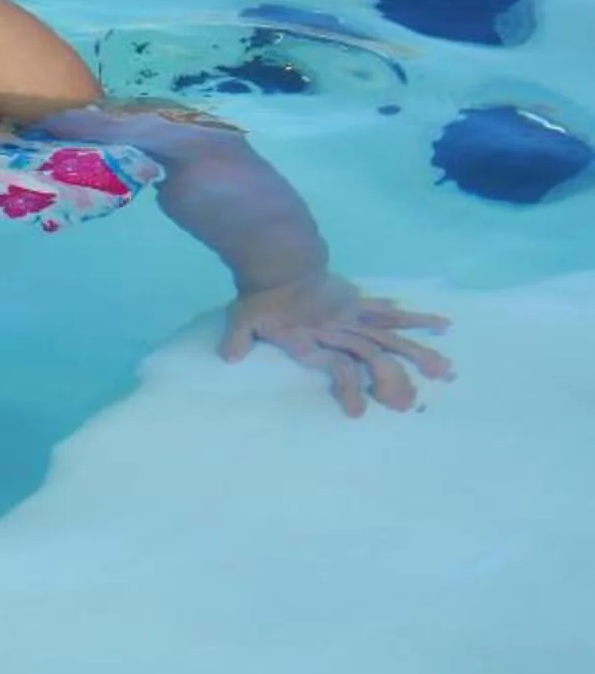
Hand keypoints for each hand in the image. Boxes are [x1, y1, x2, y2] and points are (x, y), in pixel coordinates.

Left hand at [220, 273, 451, 416]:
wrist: (278, 260)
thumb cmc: (261, 297)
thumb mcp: (242, 318)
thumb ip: (237, 339)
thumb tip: (229, 358)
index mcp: (313, 338)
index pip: (338, 367)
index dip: (348, 389)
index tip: (358, 413)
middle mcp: (339, 329)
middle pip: (371, 355)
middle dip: (392, 380)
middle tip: (411, 403)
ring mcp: (352, 314)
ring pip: (389, 334)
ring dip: (416, 352)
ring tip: (444, 369)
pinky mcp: (360, 301)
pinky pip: (389, 310)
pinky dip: (414, 316)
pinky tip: (440, 323)